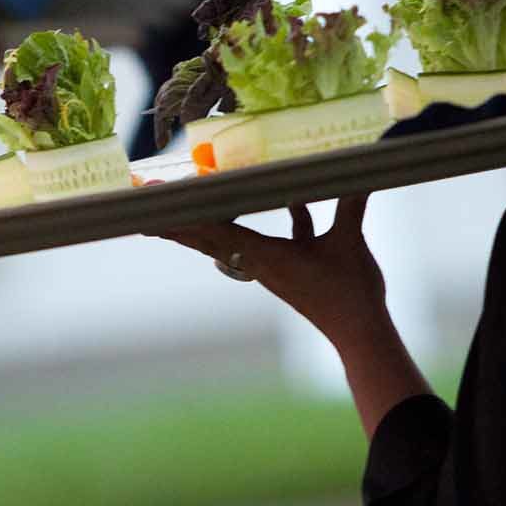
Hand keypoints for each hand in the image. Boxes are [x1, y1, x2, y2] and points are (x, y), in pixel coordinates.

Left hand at [156, 193, 390, 343]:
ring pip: (232, 240)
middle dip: (179, 224)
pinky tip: (294, 202)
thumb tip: (359, 173)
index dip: (184, 216)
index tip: (155, 209)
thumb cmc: (349, 291)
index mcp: (265, 255)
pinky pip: (271, 240)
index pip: (213, 230)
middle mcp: (260, 262)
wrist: (359, 332)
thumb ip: (350, 204)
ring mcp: (272, 267)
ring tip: (185, 210)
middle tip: (146, 212)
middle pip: (209, 239)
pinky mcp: (289, 269)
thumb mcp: (349, 241)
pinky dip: (273, 222)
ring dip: (208, 224)